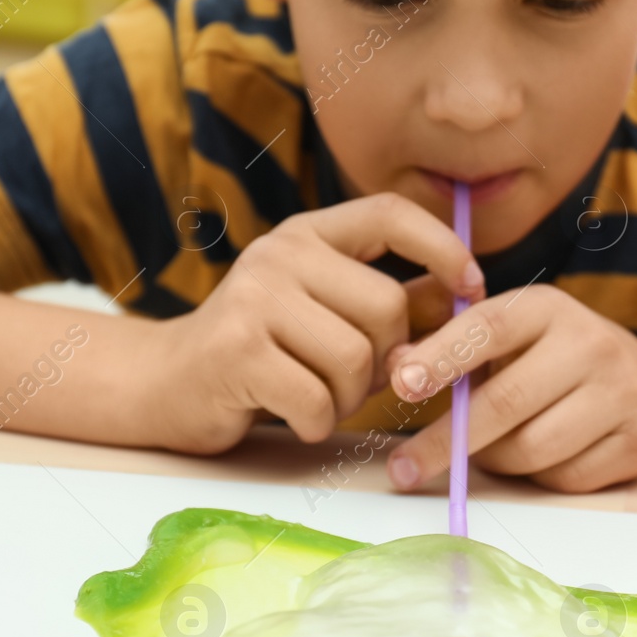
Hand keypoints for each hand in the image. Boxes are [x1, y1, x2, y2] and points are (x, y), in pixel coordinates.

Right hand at [152, 194, 484, 452]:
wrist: (165, 384)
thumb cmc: (261, 354)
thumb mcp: (323, 314)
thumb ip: (387, 305)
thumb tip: (464, 295)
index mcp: (307, 236)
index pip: (389, 213)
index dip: (441, 246)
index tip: (471, 288)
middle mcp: (280, 254)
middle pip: (387, 307)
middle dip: (387, 359)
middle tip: (351, 381)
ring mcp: (255, 299)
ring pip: (357, 358)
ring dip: (348, 399)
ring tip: (316, 398)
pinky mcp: (238, 351)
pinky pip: (318, 399)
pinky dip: (316, 422)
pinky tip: (293, 416)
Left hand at [383, 284, 636, 493]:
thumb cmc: (555, 365)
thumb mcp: (510, 342)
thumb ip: (452, 350)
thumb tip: (392, 369)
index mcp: (547, 308)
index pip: (489, 327)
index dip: (442, 356)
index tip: (402, 384)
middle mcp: (591, 341)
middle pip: (505, 403)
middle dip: (445, 442)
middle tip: (404, 468)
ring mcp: (624, 391)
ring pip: (532, 450)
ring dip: (498, 462)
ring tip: (494, 451)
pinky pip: (567, 478)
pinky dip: (541, 478)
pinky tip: (544, 460)